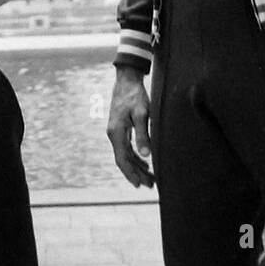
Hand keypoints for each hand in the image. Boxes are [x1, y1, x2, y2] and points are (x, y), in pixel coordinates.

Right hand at [106, 68, 154, 188]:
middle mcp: (113, 134)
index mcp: (116, 132)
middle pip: (124, 160)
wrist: (127, 80)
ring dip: (137, 167)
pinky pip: (127, 148)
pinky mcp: (120, 128)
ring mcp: (116, 131)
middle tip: (151, 185)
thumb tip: (146, 155)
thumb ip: (143, 135)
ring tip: (150, 178)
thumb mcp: (141, 114)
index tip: (139, 185)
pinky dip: (135, 157)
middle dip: (137, 173)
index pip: (122, 159)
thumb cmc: (135, 96)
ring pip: (126, 155)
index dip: (130, 174)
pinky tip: (145, 162)